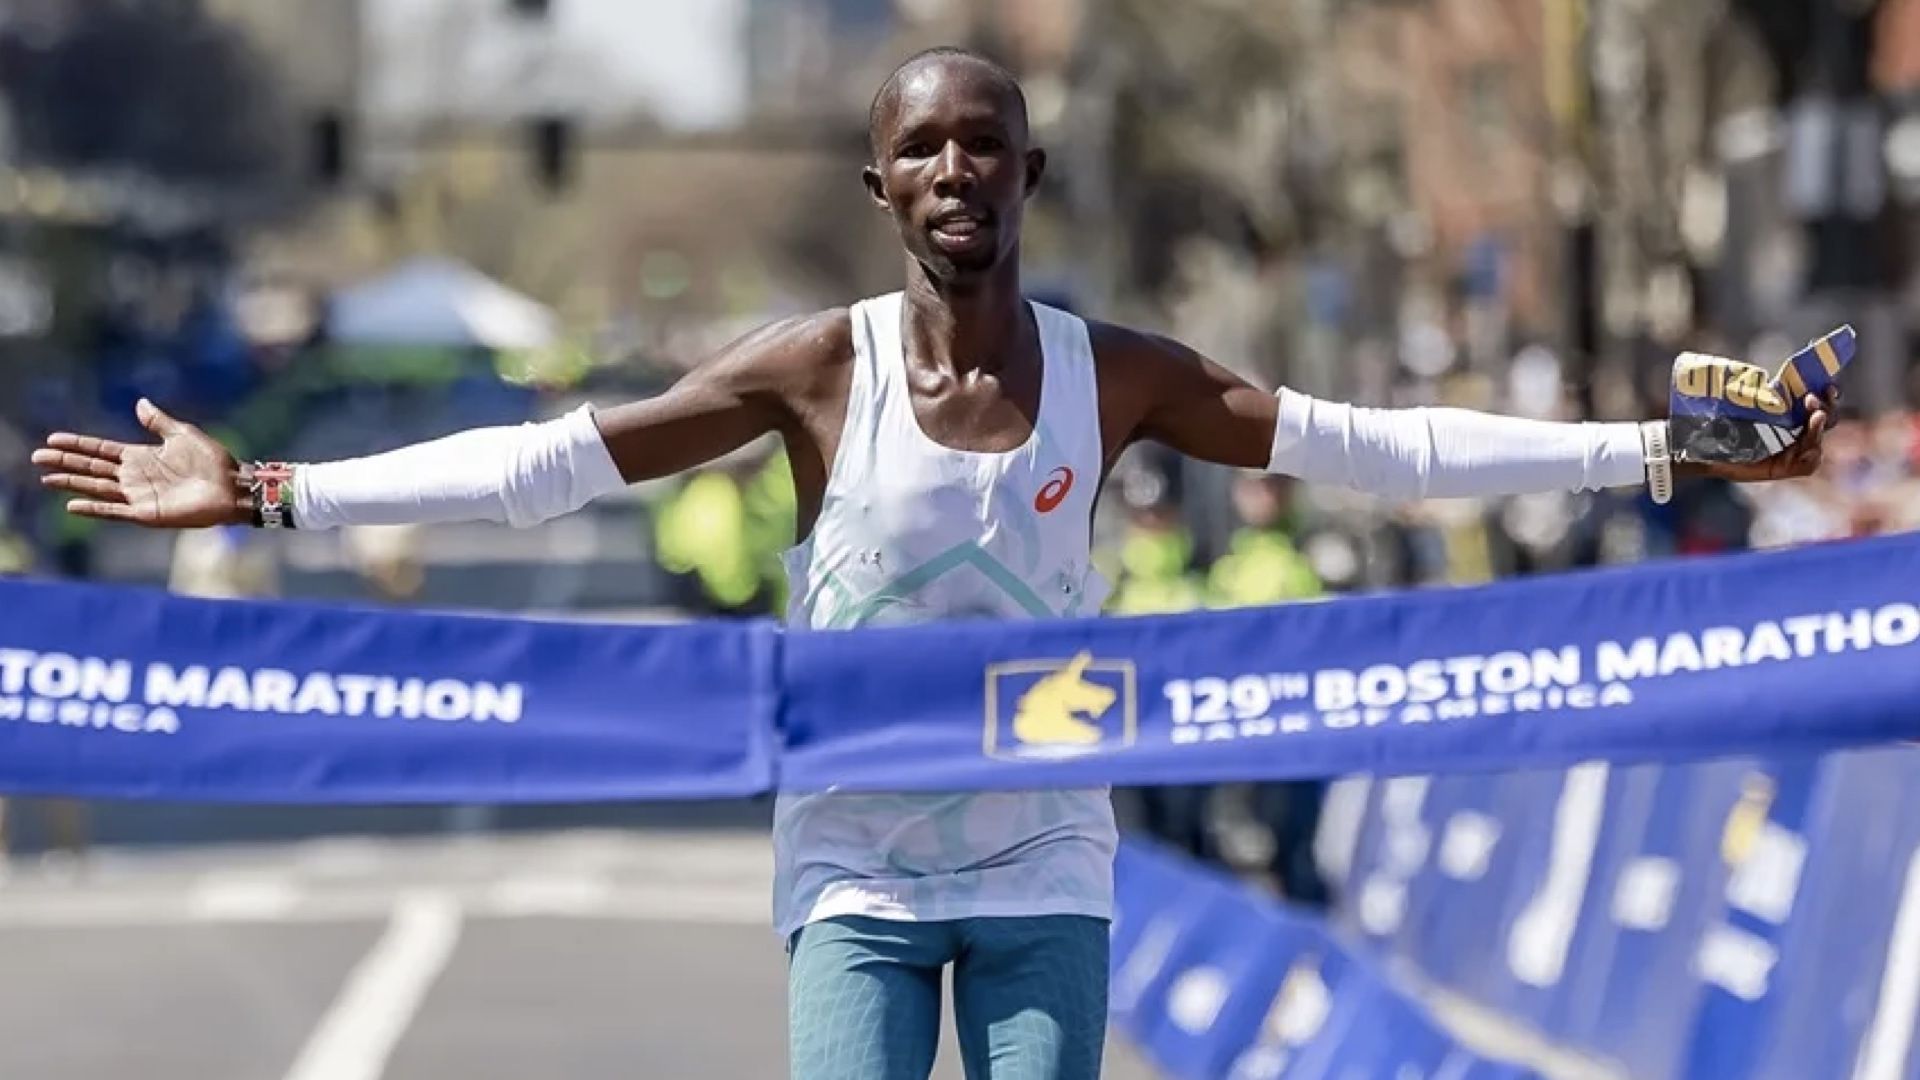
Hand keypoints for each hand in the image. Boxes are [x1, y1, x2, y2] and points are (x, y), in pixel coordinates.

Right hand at [30, 399, 250, 527]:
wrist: (233, 486)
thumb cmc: (213, 461)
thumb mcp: (183, 434)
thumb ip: (158, 422)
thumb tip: (139, 402)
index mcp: (141, 457)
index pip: (101, 450)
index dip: (78, 445)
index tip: (53, 439)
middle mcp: (135, 477)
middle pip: (92, 469)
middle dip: (65, 463)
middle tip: (37, 458)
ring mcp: (139, 495)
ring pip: (97, 488)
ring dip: (72, 483)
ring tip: (46, 478)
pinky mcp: (147, 513)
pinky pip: (114, 511)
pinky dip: (94, 508)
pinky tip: (72, 505)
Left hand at [1679, 388, 1837, 482]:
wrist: (1703, 447)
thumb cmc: (1721, 419)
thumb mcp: (1743, 400)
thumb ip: (1759, 392)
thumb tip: (1765, 377)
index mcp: (1790, 411)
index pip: (1819, 403)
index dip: (1828, 395)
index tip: (1827, 386)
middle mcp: (1795, 430)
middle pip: (1825, 421)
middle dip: (1825, 409)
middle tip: (1812, 400)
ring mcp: (1791, 450)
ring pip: (1817, 442)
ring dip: (1818, 430)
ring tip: (1814, 418)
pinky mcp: (1784, 468)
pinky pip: (1807, 466)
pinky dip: (1811, 457)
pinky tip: (1808, 449)